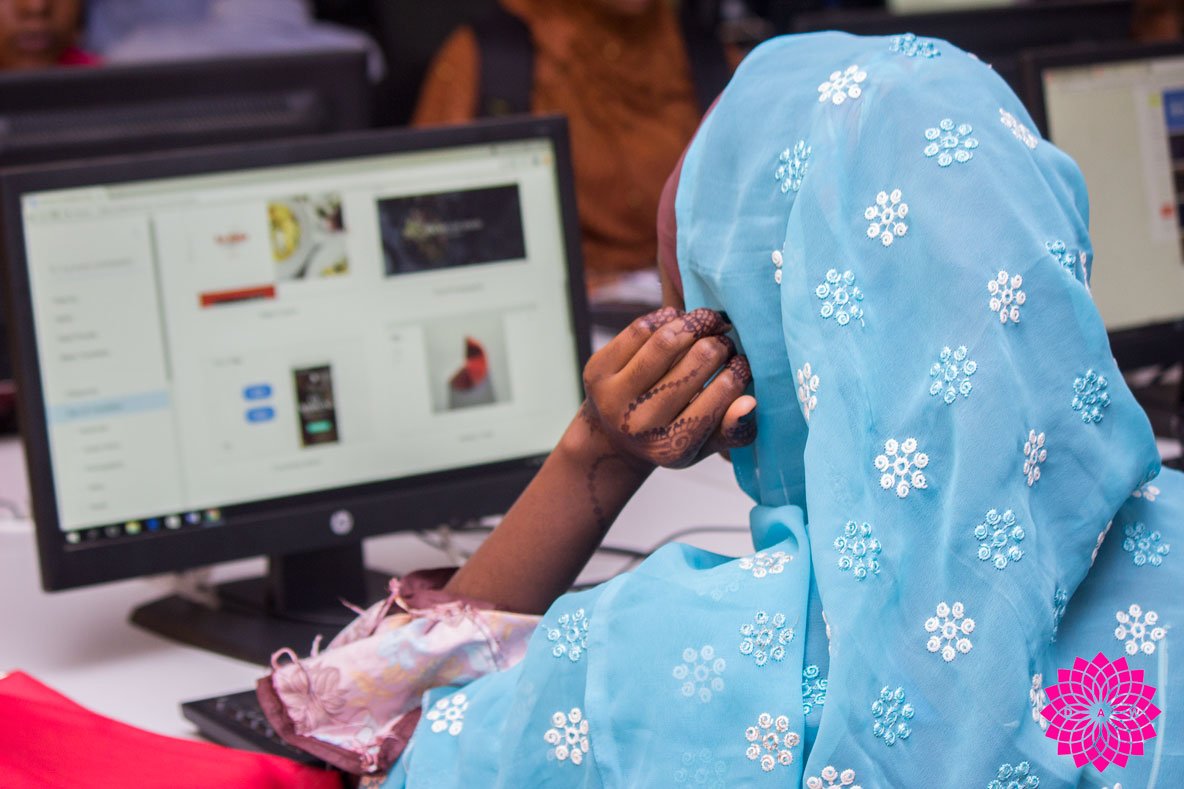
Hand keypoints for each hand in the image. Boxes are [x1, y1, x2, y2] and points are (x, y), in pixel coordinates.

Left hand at [580, 306, 755, 470]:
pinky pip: (640, 329)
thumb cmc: (670, 435)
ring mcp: (614, 396)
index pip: (720, 395)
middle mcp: (640, 424)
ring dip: (697, 323)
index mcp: (672, 447)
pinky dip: (666, 318)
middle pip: (697, 362)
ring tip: (710, 322)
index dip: (739, 369)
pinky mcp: (597, 371)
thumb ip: (732, 429)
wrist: (611, 438)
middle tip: (726, 341)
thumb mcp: (704, 444)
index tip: (743, 361)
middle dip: (720, 344)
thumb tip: (750, 401)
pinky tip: (678, 320)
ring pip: (667, 340)